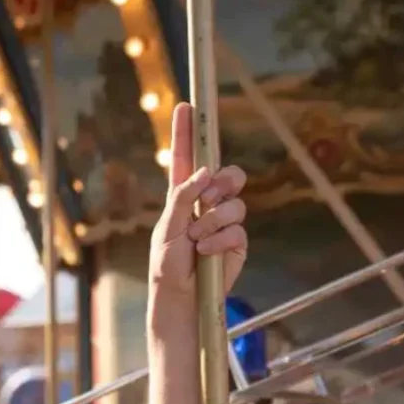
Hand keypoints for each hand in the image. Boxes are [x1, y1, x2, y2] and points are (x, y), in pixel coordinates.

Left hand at [149, 103, 247, 297]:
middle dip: (224, 181)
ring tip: (197, 238)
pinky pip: (237, 228)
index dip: (186, 133)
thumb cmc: (166, 265)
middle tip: (209, 196)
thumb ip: (182, 199)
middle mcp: (205, 204)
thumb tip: (204, 172)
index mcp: (182, 197)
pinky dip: (220, 239)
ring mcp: (224, 222)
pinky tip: (206, 253)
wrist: (181, 297)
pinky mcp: (237, 240)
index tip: (185, 106)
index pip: (186, 159)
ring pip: (235, 202)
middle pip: (228, 174)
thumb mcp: (167, 229)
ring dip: (213, 219)